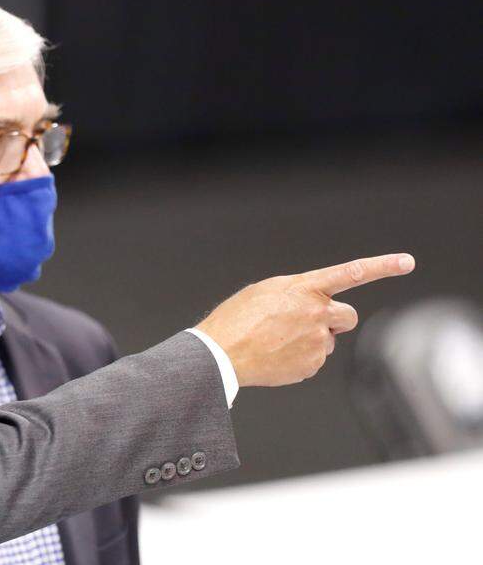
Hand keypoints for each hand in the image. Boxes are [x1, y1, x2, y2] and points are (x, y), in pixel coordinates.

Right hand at [196, 253, 414, 386]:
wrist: (222, 353)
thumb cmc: (237, 320)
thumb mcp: (266, 292)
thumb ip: (298, 293)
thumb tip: (317, 307)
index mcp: (304, 288)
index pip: (352, 272)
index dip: (382, 266)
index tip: (407, 262)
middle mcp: (316, 312)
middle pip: (348, 316)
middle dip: (336, 321)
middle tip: (310, 324)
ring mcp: (317, 341)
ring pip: (329, 340)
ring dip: (313, 340)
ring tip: (279, 341)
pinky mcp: (312, 365)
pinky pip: (316, 361)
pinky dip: (300, 359)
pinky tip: (277, 355)